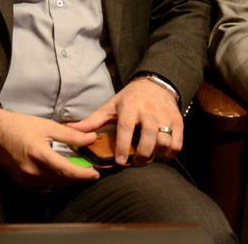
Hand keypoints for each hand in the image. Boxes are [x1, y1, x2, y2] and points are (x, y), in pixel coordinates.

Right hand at [0, 106, 99, 187]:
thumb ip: (70, 135)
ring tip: (74, 169)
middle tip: (88, 170)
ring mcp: (26, 179)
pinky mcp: (22, 182)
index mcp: (39, 155)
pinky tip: (57, 171)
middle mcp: (32, 171)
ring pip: (54, 185)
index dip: (83, 174)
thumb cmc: (19, 125)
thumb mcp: (47, 126)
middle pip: (62, 180)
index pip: (67, 171)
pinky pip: (44, 186)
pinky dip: (54, 180)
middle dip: (77, 177)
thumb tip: (91, 138)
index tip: (95, 174)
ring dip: (66, 179)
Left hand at [67, 77, 182, 165]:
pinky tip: (161, 155)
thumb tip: (69, 130)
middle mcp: (149, 111)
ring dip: (157, 154)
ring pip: (165, 141)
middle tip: (135, 163)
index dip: (122, 146)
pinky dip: (171, 153)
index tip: (119, 161)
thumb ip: (92, 121)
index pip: (126, 127)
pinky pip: (177, 143)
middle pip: (149, 136)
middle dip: (142, 154)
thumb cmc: (129, 99)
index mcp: (130, 107)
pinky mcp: (177, 121)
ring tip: (148, 158)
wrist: (155, 84)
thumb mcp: (110, 106)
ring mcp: (165, 116)